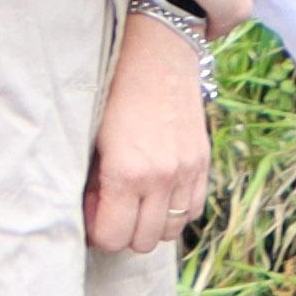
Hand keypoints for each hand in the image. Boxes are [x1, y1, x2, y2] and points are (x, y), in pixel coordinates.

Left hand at [84, 18, 212, 254]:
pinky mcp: (203, 162)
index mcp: (127, 173)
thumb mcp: (93, 140)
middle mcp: (162, 178)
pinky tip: (160, 190)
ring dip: (152, 223)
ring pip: (172, 231)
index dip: (98, 231)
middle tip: (111, 205)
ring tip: (136, 200)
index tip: (92, 209)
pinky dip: (176, 209)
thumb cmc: (113, 93)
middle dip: (123, 231)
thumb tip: (97, 212)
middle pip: (144, 241)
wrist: (157, 55)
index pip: (113, 237)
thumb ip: (95, 183)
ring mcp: (187, 171)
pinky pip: (194, 209)